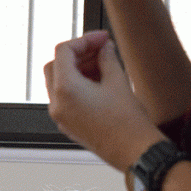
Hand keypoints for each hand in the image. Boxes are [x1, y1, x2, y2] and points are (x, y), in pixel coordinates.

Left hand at [44, 31, 162, 170]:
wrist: (134, 152)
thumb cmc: (128, 122)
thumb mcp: (118, 81)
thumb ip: (107, 58)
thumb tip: (103, 48)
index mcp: (65, 90)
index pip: (63, 51)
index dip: (84, 40)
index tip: (102, 38)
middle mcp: (57, 104)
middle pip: (56, 65)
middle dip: (78, 54)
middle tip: (100, 49)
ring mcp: (61, 117)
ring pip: (58, 82)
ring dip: (77, 69)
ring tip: (103, 65)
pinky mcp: (68, 125)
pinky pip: (64, 98)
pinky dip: (76, 85)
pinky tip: (98, 82)